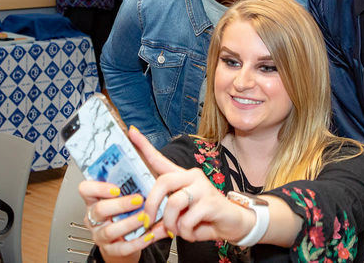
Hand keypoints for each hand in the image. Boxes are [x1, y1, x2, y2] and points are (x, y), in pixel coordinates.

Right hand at [79, 181, 150, 261]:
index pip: (86, 189)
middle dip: (121, 204)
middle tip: (139, 199)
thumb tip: (144, 154)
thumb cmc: (127, 211)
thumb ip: (131, 180)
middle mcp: (94, 217)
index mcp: (95, 200)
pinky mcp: (111, 249)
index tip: (117, 188)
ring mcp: (100, 234)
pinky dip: (138, 242)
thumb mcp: (125, 194)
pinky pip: (122, 247)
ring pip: (110, 230)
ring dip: (130, 223)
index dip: (98, 188)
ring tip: (145, 218)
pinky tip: (149, 234)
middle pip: (100, 210)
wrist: (127, 239)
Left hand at [129, 127, 255, 243]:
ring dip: (171, 223)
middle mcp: (192, 177)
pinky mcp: (211, 202)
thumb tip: (147, 227)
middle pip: (163, 181)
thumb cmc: (204, 218)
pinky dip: (185, 232)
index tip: (131, 132)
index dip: (144, 146)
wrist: (232, 224)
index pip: (160, 159)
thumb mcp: (180, 218)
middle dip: (151, 204)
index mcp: (182, 177)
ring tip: (177, 231)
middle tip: (149, 221)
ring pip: (174, 203)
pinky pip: (187, 220)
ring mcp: (203, 188)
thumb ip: (163, 219)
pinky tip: (192, 233)